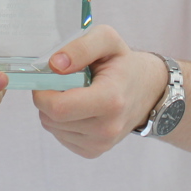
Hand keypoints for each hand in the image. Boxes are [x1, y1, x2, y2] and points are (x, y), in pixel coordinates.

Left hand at [32, 25, 168, 158]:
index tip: (48, 76)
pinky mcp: (94, 151)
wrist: (148, 90)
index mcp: (111, 100)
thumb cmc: (124, 63)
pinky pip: (61, 137)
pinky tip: (78, 109)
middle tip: (61, 82)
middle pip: (51, 119)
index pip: (58, 107)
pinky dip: (62, 122)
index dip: (42, 91)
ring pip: (52, 128)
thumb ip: (80, 47)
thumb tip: (54, 65)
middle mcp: (107, 128)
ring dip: (53, 110)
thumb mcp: (107, 40)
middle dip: (46, 98)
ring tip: (74, 94)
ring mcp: (101, 144)